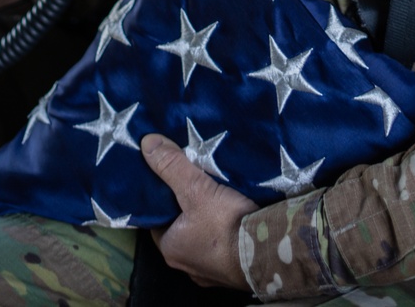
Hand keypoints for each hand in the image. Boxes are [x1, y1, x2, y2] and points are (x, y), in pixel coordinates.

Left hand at [143, 133, 258, 288]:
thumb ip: (172, 166)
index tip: (171, 180)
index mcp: (171, 249)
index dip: (163, 199)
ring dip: (208, 222)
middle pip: (181, 228)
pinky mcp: (233, 271)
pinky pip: (224, 247)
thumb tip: (147, 143)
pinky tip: (235, 217)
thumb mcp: (195, 189)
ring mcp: (211, 272)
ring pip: (203, 238)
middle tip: (197, 184)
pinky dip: (227, 234)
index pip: (158, 219)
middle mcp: (187, 265)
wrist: (267, 253)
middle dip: (187, 209)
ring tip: (217, 196)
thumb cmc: (226, 225)